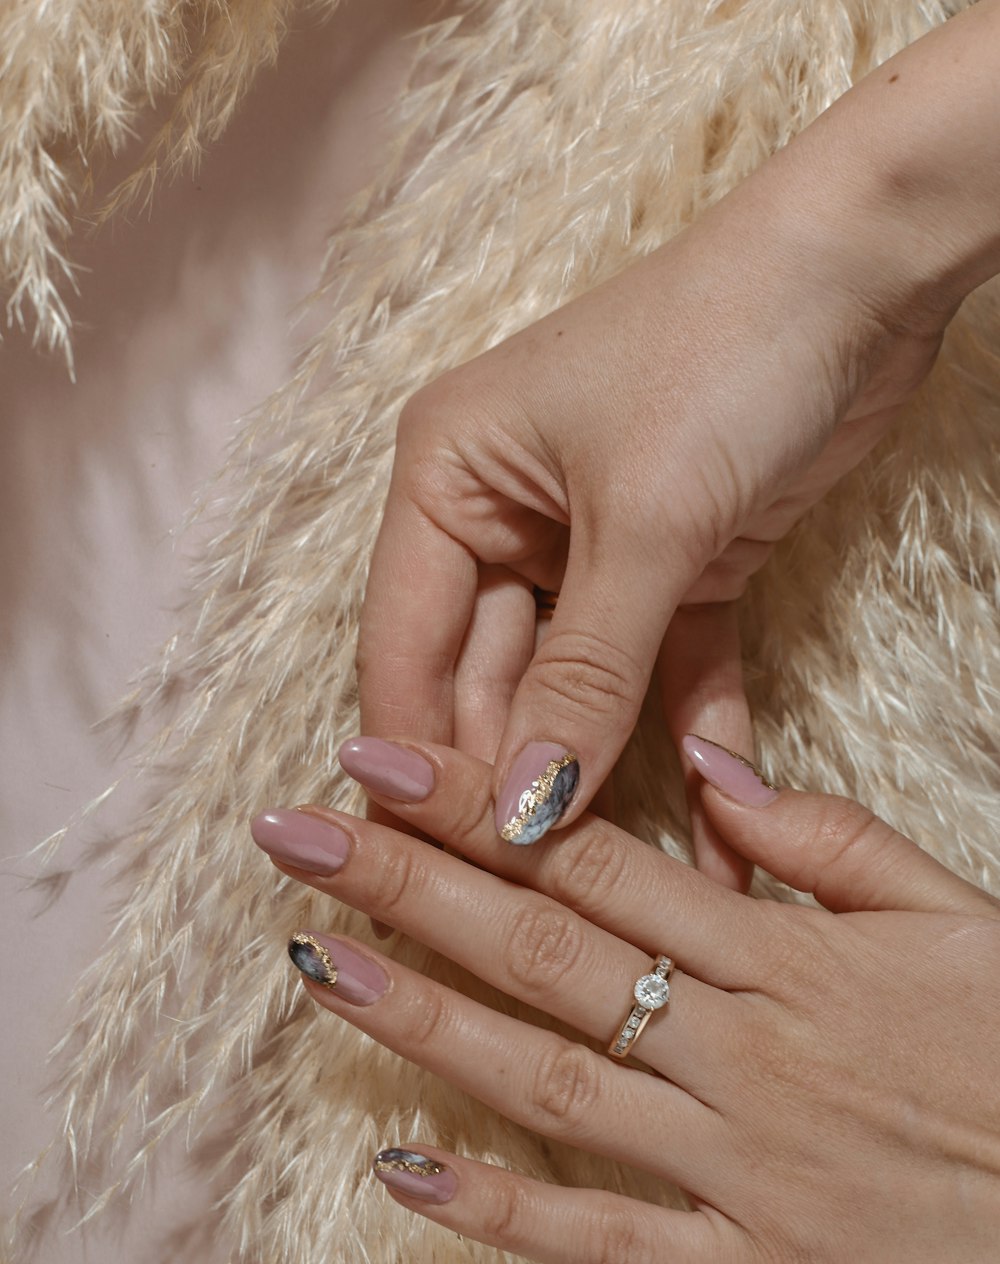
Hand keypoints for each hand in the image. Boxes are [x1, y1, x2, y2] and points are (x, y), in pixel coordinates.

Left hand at [251, 736, 999, 1263]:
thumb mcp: (956, 913)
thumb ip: (828, 839)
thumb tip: (704, 768)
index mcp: (786, 952)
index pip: (597, 862)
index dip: (479, 809)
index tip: (380, 764)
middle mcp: (743, 1046)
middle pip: (546, 951)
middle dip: (411, 885)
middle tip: (297, 837)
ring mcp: (738, 1163)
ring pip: (551, 1078)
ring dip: (422, 1021)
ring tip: (314, 964)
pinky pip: (606, 1238)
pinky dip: (502, 1209)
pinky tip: (401, 1172)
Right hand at [357, 2, 999, 884]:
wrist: (865, 269)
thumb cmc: (722, 350)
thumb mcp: (642, 525)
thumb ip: (580, 679)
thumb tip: (523, 813)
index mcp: (446, 480)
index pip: (406, 652)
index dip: (417, 766)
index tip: (427, 873)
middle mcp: (503, 516)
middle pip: (487, 684)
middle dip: (519, 783)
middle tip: (537, 898)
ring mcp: (591, 548)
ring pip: (575, 691)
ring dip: (605, 777)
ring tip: (622, 886)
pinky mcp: (676, 566)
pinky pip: (663, 674)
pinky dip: (689, 736)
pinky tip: (715, 822)